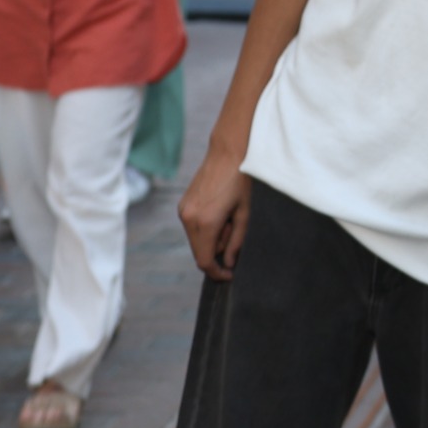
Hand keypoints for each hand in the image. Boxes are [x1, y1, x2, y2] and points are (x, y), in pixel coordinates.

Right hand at [178, 145, 254, 279]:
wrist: (227, 153)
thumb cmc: (241, 181)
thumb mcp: (245, 213)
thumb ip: (237, 241)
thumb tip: (230, 262)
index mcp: (205, 223)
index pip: (205, 261)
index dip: (217, 272)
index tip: (230, 275)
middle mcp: (188, 219)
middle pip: (200, 252)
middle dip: (218, 250)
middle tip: (234, 229)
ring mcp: (183, 211)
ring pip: (196, 240)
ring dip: (212, 237)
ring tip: (228, 215)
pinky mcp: (182, 205)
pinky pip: (193, 227)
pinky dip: (206, 228)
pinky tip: (219, 210)